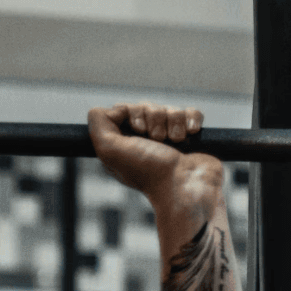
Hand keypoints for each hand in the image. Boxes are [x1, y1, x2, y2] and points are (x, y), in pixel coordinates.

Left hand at [87, 102, 218, 206]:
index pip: (123, 110)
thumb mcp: (110, 150)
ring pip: (170, 108)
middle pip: (147, 106)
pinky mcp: (191, 138)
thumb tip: (109, 109)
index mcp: (123, 144)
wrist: (186, 184)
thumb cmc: (149, 171)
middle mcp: (144, 141)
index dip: (133, 114)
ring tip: (176, 141)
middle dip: (155, 119)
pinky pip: (191, 113)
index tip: (139, 130)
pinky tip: (190, 133)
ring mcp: (168, 139)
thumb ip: (98, 125)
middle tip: (158, 140)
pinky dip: (191, 120)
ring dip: (174, 121)